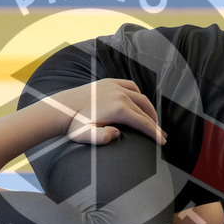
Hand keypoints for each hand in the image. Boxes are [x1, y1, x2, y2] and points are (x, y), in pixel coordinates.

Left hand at [45, 79, 165, 145]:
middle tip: (161, 135)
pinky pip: (131, 86)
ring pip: (140, 98)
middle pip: (145, 110)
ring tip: (152, 121)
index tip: (162, 141)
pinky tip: (140, 103)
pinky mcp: (109, 82)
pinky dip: (139, 94)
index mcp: (118, 109)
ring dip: (149, 110)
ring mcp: (115, 86)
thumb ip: (102, 137)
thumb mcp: (86, 136)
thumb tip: (117, 133)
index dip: (154, 132)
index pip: (143, 122)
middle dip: (154, 123)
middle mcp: (120, 95)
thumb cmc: (74, 125)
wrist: (61, 108)